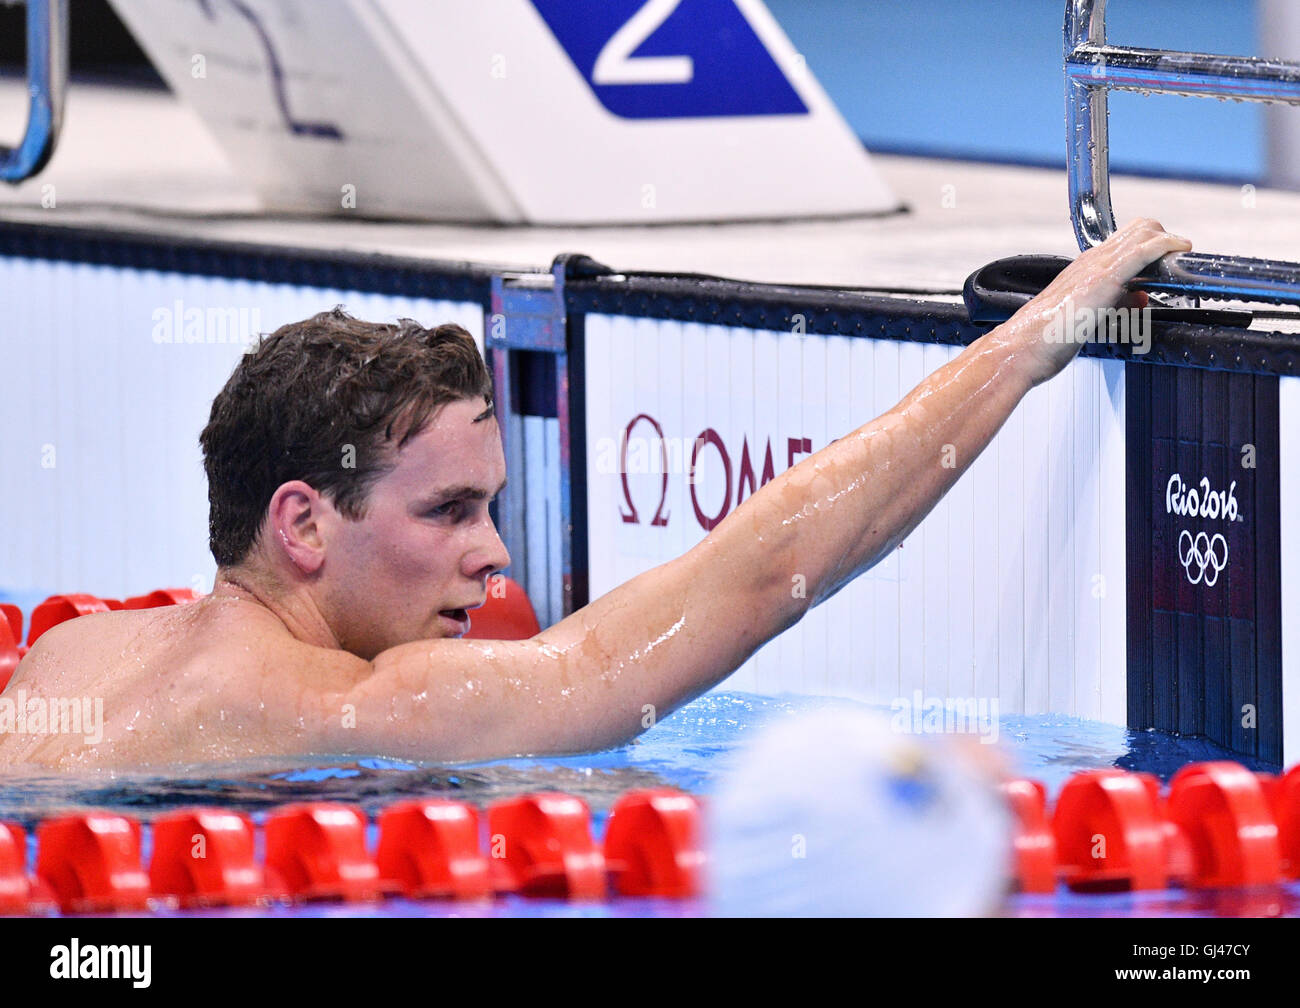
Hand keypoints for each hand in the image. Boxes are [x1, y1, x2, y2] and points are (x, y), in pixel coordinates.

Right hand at [1010, 218, 1191, 385]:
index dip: (1150, 246)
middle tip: (1176, 259)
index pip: (1125, 241)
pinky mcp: (1105, 278)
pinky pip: (1144, 250)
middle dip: (1164, 238)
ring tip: (1181, 257)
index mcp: (1083, 270)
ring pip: (1144, 231)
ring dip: (1168, 240)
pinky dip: (1166, 245)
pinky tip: (1180, 249)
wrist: (1020, 349)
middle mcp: (1090, 262)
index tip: (1164, 263)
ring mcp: (1097, 267)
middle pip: (1139, 228)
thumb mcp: (1085, 320)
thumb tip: (1139, 297)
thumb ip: (1113, 305)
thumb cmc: (1042, 342)